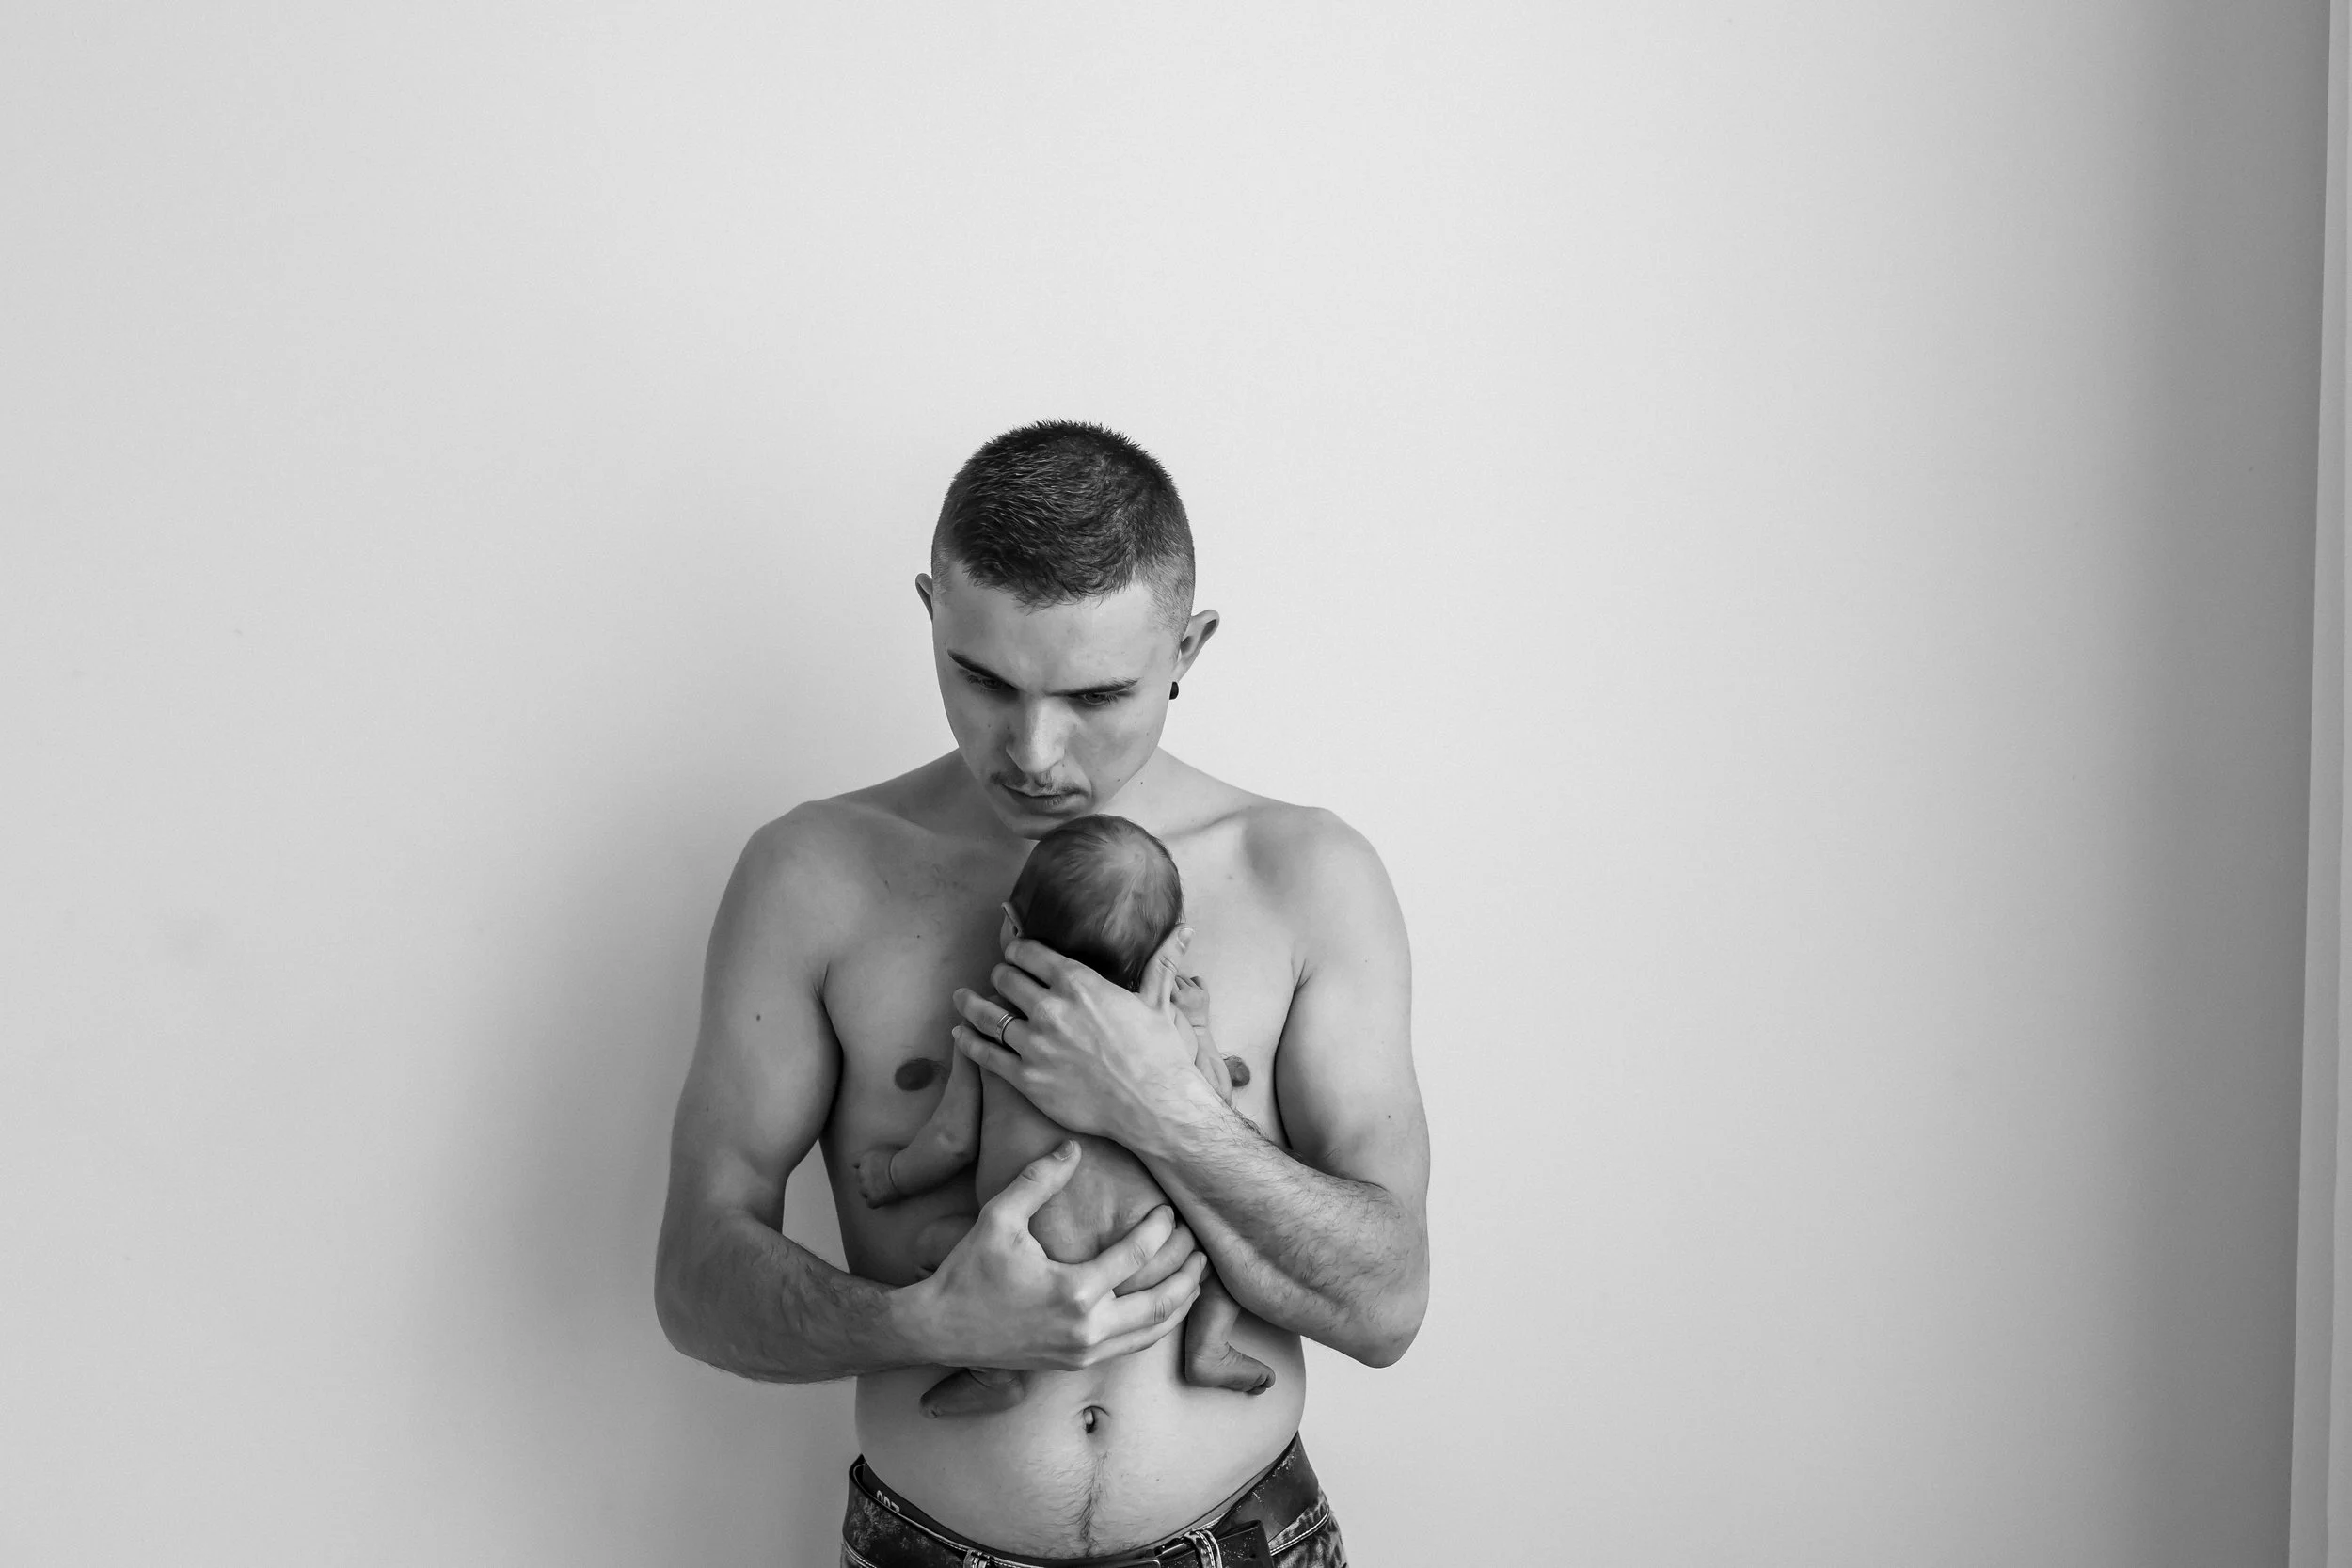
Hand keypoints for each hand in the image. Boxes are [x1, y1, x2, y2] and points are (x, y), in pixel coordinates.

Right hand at [897, 1142, 1206, 1370]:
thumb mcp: (999, 1216)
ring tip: (1196, 1278)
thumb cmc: (967, 1271)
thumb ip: (1039, 1179)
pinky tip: (1161, 1307)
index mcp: (1074, 1292)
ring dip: (1178, 1306)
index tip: (1170, 1211)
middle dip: (1188, 1274)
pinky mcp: (1075, 1364)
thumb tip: (1073, 1146)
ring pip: (1151, 1333)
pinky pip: (1130, 1348)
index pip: (1137, 1257)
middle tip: (1202, 1248)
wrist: (937, 1328)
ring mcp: (1083, 1353)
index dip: (1160, 1231)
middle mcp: (1086, 1329)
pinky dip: (1154, 1327)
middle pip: (1161, 1304)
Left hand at [950, 922, 1212, 1149]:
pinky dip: (967, 1041)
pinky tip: (959, 1033)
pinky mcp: (1026, 1079)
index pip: (1031, 953)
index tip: (1015, 951)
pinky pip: (985, 1055)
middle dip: (1001, 975)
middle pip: (1006, 979)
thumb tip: (1184, 929)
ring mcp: (1035, 1045)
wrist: (1154, 1107)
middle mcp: (1051, 1008)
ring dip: (972, 1004)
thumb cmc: (1159, 1054)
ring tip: (962, 998)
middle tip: (999, 978)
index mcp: (1079, 983)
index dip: (1018, 949)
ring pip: (987, 1015)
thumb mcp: (1158, 1001)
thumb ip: (1161, 962)